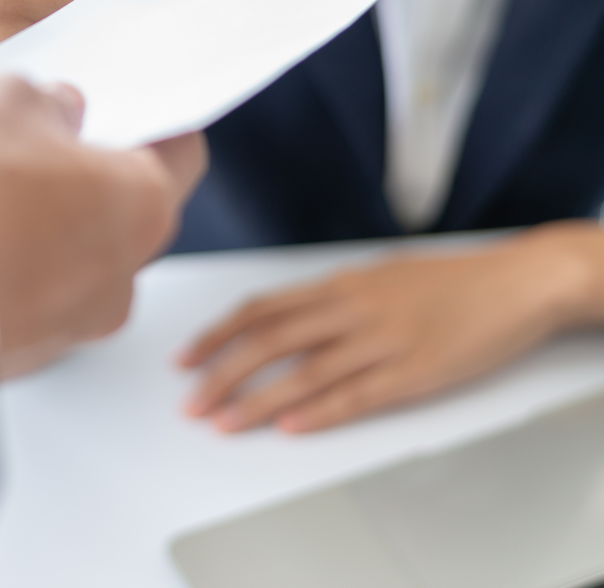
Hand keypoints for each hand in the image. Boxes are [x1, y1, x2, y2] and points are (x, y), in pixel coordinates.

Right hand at [0, 59, 207, 380]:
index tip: (124, 96)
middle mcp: (111, 276)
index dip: (150, 116)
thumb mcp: (3, 98)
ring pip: (18, 222)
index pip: (175, 154)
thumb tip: (54, 117)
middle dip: (22, 132)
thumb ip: (40, 102)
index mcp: (141, 207)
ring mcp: (53, 323)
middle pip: (80, 186)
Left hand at [179, 223, 603, 433]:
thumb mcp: (379, 275)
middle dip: (223, 371)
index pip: (262, 307)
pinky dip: (321, 412)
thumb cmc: (446, 281)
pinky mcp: (415, 372)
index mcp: (340, 283)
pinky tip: (292, 427)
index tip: (188, 356)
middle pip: (270, 339)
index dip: (219, 333)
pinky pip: (358, 394)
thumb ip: (333, 297)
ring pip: (305, 371)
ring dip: (258, 400)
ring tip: (224, 422)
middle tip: (191, 400)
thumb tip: (289, 317)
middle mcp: (352, 308)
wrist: (513, 282)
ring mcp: (382, 340)